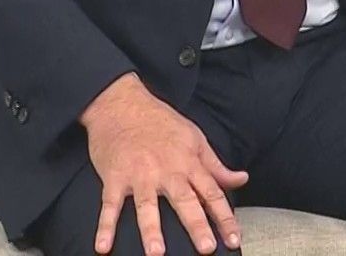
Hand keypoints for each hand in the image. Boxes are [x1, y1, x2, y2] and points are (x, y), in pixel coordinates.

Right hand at [81, 75, 246, 255]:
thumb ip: (216, 166)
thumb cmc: (160, 122)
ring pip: (147, 205)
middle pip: (185, 201)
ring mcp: (138, 175)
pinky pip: (109, 205)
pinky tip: (103, 246)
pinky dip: (105, 226)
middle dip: (196, 225)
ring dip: (151, 229)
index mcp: (188, 162)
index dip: (225, 217)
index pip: (212, 193)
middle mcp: (166, 170)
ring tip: (156, 252)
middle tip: (206, 248)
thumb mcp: (195, 138)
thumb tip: (241, 179)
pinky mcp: (114, 177)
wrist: (121, 104)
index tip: (235, 239)